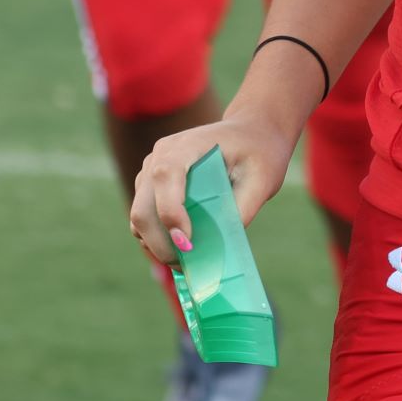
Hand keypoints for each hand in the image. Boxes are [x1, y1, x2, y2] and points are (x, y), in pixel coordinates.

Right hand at [129, 114, 296, 267]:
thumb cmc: (259, 152)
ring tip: (188, 260)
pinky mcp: (152, 184)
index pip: (165, 176)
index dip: (171, 214)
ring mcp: (152, 169)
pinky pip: (145, 217)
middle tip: (188, 267)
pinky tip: (182, 248)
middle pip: (143, 208)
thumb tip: (219, 250)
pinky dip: (157, 238)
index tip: (190, 246)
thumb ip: (242, 210)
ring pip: (139, 217)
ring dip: (157, 245)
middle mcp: (161, 155)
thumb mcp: (262, 180)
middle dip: (161, 245)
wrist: (251, 133)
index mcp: (187, 144)